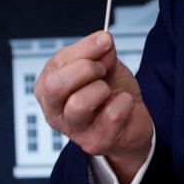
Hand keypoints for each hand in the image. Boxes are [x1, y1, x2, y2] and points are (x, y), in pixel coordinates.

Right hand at [34, 31, 152, 183]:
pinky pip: (111, 115)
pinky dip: (124, 103)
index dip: (85, 48)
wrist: (133, 120)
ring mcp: (74, 130)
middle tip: (102, 70)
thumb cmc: (111, 93)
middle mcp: (55, 111)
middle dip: (86, 69)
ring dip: (101, 89)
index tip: (104, 42)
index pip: (57, 62)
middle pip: (56, 85)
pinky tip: (124, 104)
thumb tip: (102, 40)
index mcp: (49, 87)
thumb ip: (99, 52)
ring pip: (79, 104)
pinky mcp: (96, 142)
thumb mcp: (104, 65)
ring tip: (108, 91)